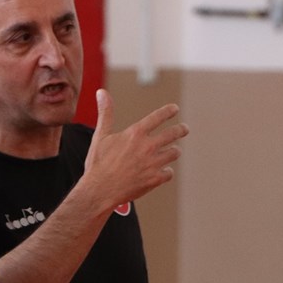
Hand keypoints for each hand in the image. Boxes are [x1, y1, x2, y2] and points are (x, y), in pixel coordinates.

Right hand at [81, 89, 188, 211]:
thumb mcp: (100, 135)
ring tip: (173, 151)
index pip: (158, 117)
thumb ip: (106, 113)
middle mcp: (147, 146)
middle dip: (181, 130)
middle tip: (185, 129)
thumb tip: (101, 92)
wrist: (99, 190)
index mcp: (135, 133)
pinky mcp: (155, 179)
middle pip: (173, 134)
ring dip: (174, 151)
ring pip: (174, 153)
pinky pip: (169, 173)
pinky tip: (164, 171)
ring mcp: (153, 163)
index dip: (168, 111)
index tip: (175, 109)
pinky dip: (167, 171)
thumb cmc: (98, 163)